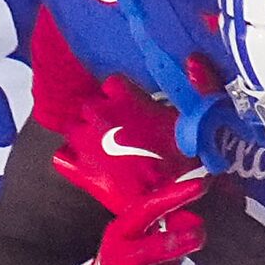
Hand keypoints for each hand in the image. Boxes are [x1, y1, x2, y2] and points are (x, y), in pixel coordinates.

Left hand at [51, 73, 200, 213]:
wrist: (175, 204)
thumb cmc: (190, 163)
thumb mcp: (200, 121)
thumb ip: (201, 88)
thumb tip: (194, 60)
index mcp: (123, 96)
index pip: (115, 83)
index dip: (127, 96)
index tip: (139, 109)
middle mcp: (96, 112)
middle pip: (92, 105)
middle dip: (105, 116)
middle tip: (127, 133)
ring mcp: (83, 140)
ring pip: (75, 129)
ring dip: (88, 136)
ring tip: (109, 151)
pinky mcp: (79, 169)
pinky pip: (64, 157)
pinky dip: (74, 160)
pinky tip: (91, 166)